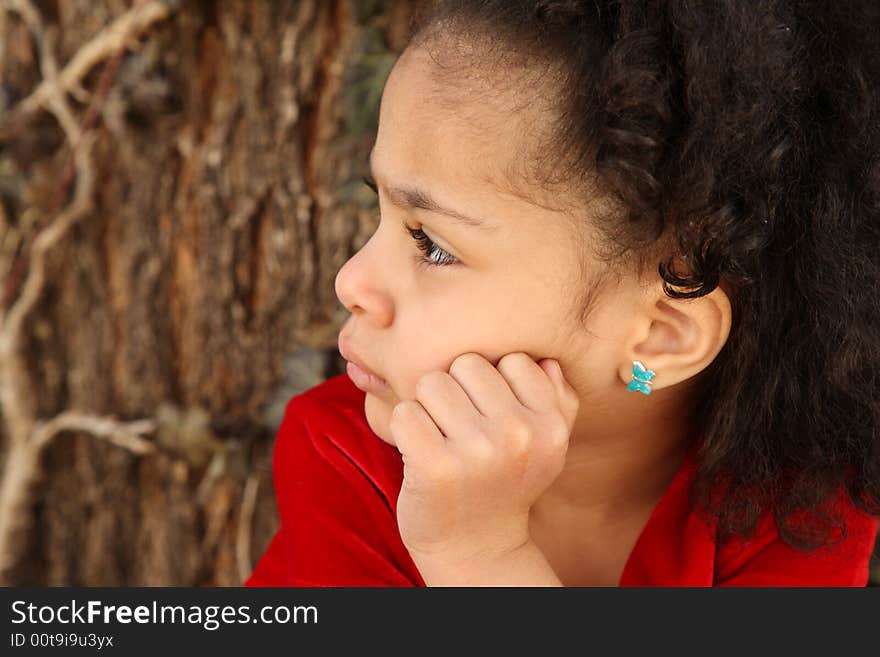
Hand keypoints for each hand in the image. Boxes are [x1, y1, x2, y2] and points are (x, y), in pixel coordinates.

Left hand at [390, 352, 579, 565]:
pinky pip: (404, 412)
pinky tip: (420, 453)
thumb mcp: (547, 445)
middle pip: (467, 364)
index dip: (493, 384)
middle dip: (457, 390)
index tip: (492, 416)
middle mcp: (520, 436)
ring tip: (441, 439)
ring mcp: (478, 452)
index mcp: (551, 426)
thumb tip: (547, 361)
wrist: (475, 548)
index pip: (512, 360)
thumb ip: (558, 398)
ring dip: (427, 408)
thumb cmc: (506, 482)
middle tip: (460, 428)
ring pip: (431, 383)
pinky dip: (404, 429)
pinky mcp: (435, 467)